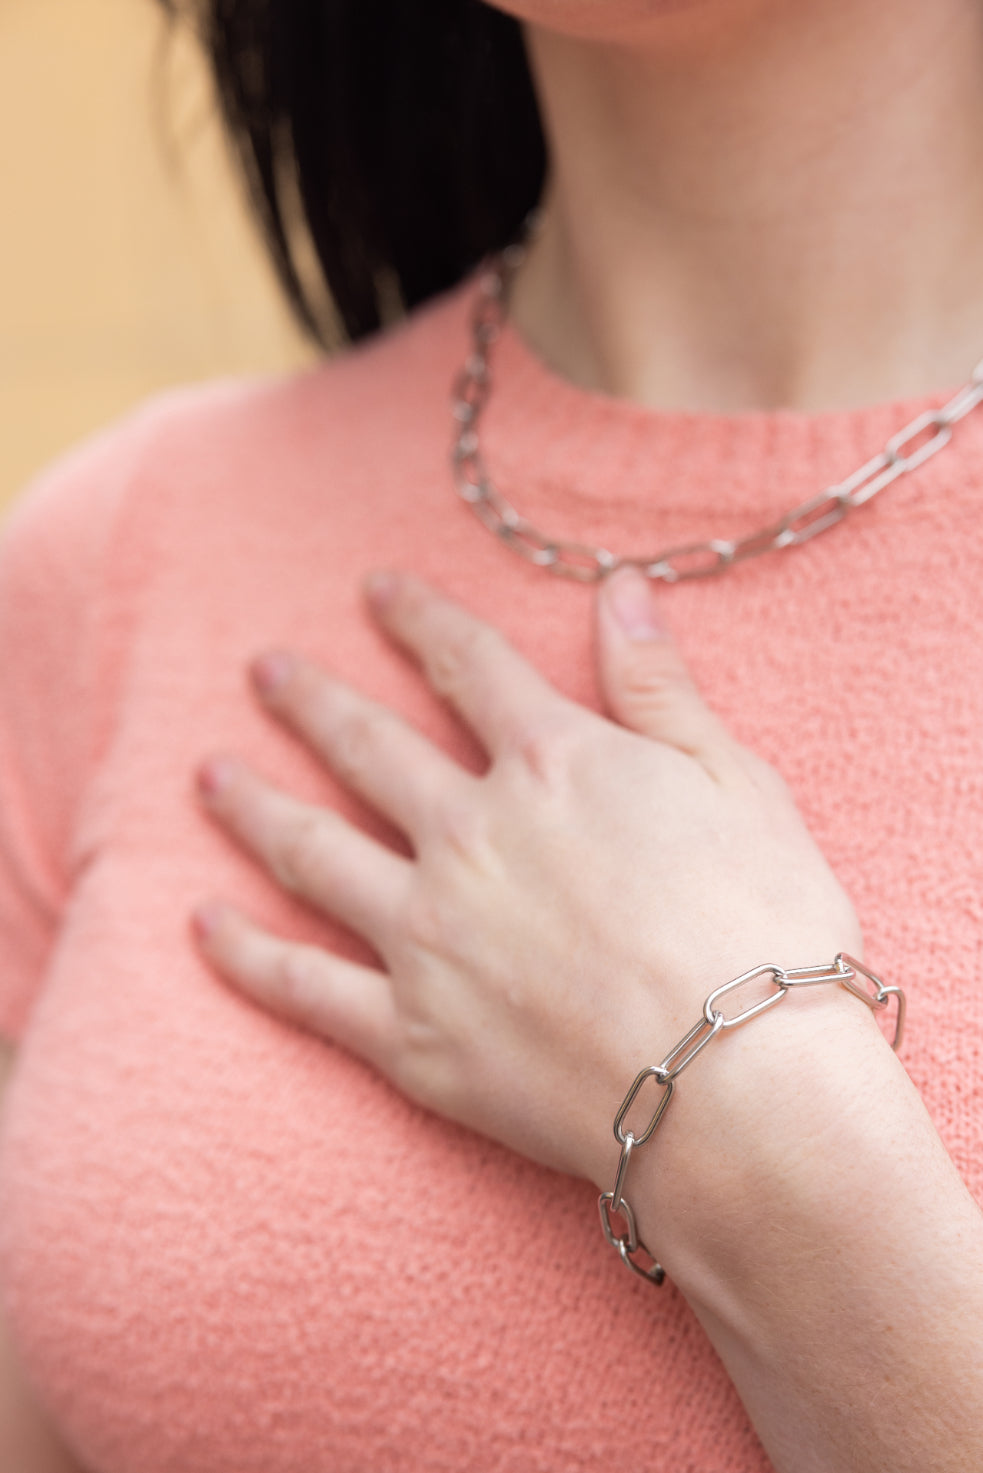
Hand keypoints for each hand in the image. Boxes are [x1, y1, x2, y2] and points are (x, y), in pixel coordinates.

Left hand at [192, 566, 863, 1192]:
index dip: (420, 619)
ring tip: (209, 777)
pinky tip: (202, 925)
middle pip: (366, 747)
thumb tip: (619, 589)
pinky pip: (303, 987)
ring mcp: (427, 934)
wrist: (744, 1091)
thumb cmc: (763, 931)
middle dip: (310, 701)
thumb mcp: (739, 782)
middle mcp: (470, 835)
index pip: (469, 666)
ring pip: (312, 851)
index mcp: (551, 766)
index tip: (376, 590)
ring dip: (254, 807)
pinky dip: (246, 955)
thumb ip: (662, 687)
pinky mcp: (410, 1034)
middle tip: (262, 671)